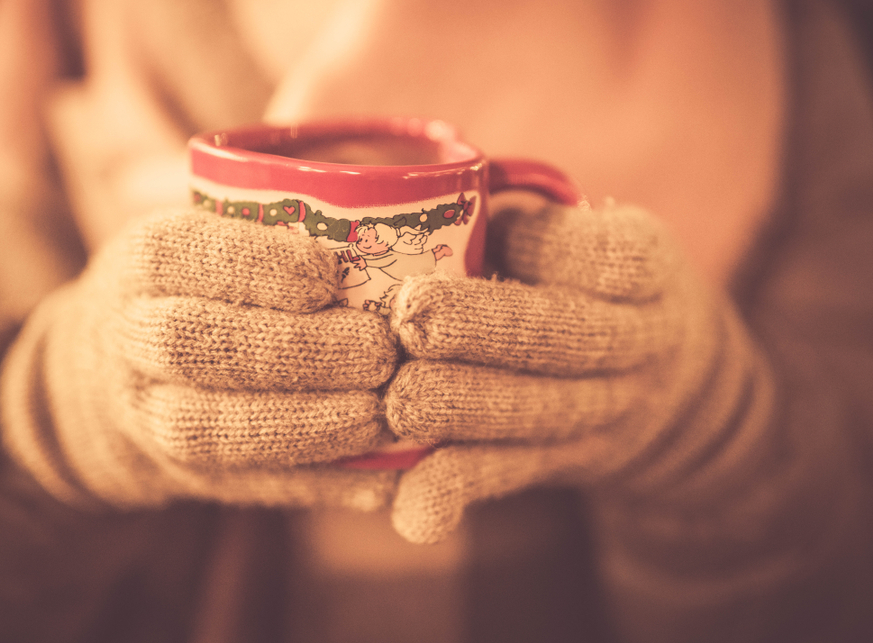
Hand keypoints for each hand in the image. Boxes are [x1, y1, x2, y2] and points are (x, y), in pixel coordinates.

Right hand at [0, 209, 400, 510]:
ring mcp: (148, 416)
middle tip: (378, 350)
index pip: (182, 254)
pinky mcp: (184, 476)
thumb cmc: (188, 293)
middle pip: (195, 344)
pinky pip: (250, 487)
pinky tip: (380, 475)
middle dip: (294, 350)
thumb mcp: (202, 244)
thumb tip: (389, 235)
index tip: (330, 276)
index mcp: (142, 261)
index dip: (257, 266)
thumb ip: (271, 236)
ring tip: (380, 416)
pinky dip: (319, 484)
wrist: (98, 384)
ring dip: (304, 425)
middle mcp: (131, 338)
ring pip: (213, 429)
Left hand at [385, 202, 774, 542]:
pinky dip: (458, 492)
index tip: (499, 236)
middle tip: (411, 321)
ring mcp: (605, 412)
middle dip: (487, 331)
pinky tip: (414, 508)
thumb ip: (529, 226)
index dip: (556, 249)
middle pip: (567, 338)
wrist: (678, 383)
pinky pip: (511, 474)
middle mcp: (638, 343)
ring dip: (465, 412)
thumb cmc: (596, 285)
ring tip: (400, 403)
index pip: (614, 258)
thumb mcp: (594, 237)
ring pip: (536, 413)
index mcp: (644, 268)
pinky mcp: (565, 461)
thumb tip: (426, 208)